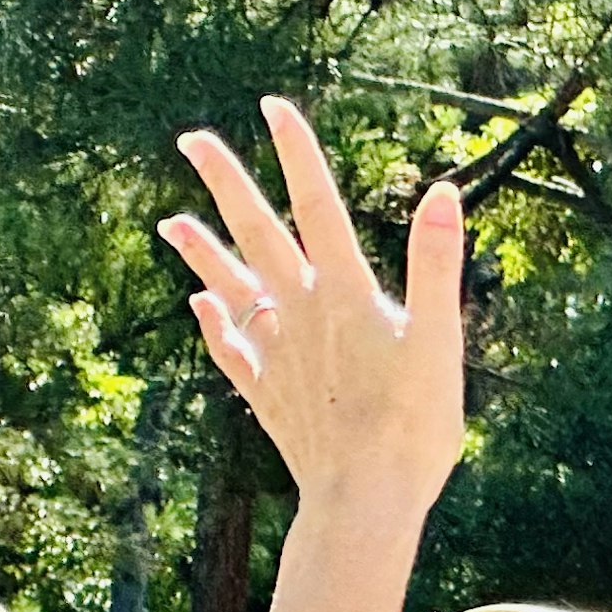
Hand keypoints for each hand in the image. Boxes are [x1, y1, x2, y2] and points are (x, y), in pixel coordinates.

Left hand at [161, 95, 464, 529]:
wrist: (363, 503)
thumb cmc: (413, 426)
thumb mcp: (440, 340)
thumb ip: (436, 263)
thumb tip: (442, 191)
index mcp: (345, 294)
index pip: (318, 206)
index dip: (297, 154)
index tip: (273, 107)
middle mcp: (302, 315)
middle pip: (257, 235)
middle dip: (225, 183)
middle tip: (191, 141)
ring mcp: (279, 356)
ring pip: (231, 288)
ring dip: (202, 250)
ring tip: (169, 222)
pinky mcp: (270, 395)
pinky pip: (232, 350)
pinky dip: (214, 322)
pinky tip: (199, 305)